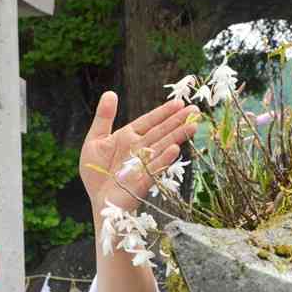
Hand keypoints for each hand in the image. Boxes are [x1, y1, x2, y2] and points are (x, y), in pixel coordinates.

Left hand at [80, 91, 198, 214]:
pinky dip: (164, 158)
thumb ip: (104, 117)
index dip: (164, 112)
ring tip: (193, 126)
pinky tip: (175, 148)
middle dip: (178, 121)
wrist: (98, 199)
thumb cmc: (96, 172)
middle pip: (161, 132)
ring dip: (178, 136)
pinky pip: (155, 167)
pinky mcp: (143, 180)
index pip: (149, 121)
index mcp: (129, 137)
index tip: (179, 103)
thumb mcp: (95, 140)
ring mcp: (143, 163)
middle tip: (195, 110)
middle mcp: (140, 148)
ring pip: (163, 146)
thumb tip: (110, 92)